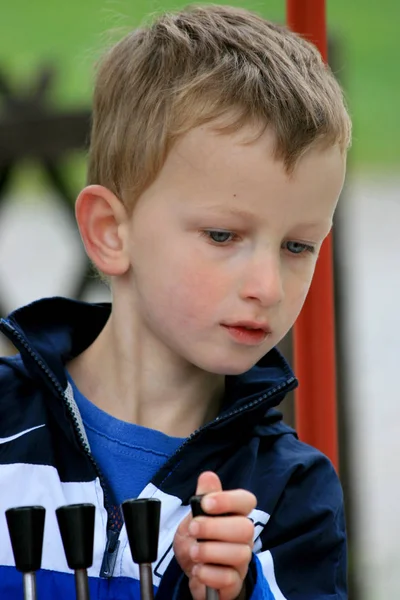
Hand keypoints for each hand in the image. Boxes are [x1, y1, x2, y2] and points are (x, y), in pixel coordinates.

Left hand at [173, 471, 256, 599]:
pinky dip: (209, 574)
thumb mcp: (194, 516)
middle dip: (215, 527)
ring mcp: (241, 560)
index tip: (206, 503)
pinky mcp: (234, 582)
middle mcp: (244, 536)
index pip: (247, 501)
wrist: (193, 571)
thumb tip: (208, 476)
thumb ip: (202, 497)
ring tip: (194, 552)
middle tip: (194, 529)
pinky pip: (229, 578)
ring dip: (210, 551)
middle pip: (246, 528)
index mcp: (236, 514)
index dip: (229, 500)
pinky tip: (198, 570)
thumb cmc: (197, 539)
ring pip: (240, 554)